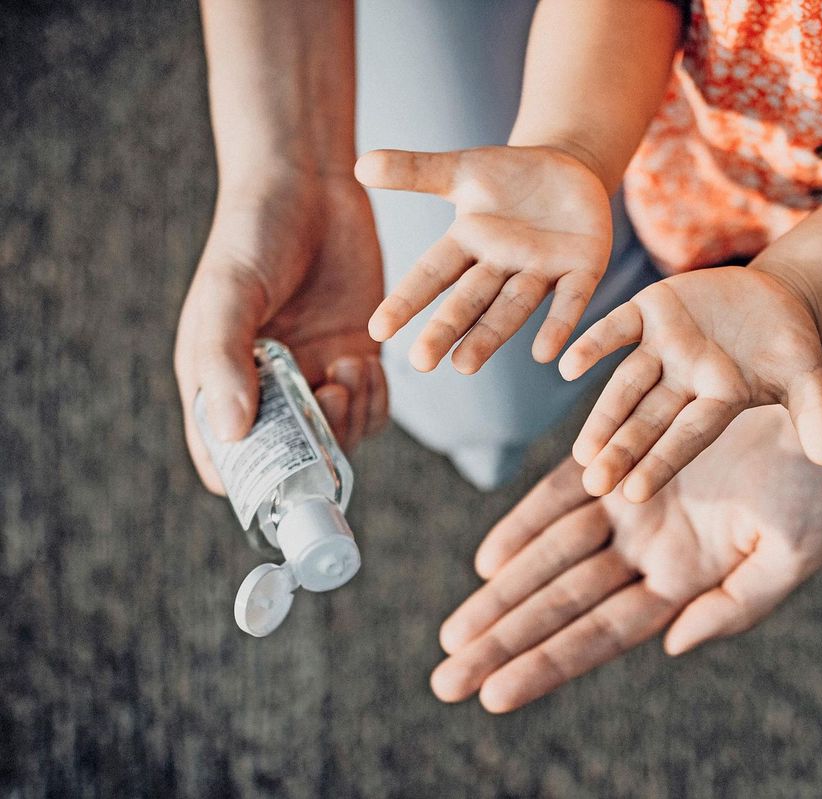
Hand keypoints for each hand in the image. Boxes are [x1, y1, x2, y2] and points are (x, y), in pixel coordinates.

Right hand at [175, 173, 386, 493]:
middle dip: (317, 446)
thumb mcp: (230, 293)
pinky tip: (367, 362)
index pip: (226, 460)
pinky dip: (375, 400)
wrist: (310, 185)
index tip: (283, 471)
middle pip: (292, 459)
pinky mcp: (354, 357)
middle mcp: (265, 389)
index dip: (250, 482)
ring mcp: (313, 376)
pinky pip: (370, 408)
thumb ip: (227, 361)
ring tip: (349, 368)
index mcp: (217, 381)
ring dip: (352, 419)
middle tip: (331, 397)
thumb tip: (230, 435)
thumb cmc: (253, 233)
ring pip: (339, 439)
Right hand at [355, 145, 611, 373]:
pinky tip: (545, 354)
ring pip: (512, 308)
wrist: (570, 170)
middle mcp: (501, 265)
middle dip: (446, 329)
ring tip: (465, 365)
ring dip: (490, 337)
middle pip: (469, 300)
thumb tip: (360, 165)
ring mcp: (542, 271)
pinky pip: (569, 301)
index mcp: (469, 244)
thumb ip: (415, 171)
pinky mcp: (582, 269)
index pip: (432, 274)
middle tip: (422, 363)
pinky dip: (558, 325)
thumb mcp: (462, 170)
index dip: (407, 299)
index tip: (378, 330)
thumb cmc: (510, 177)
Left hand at [430, 405, 821, 712]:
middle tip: (447, 679)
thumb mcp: (793, 554)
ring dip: (501, 593)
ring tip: (454, 634)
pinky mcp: (616, 454)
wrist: (810, 404)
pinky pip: (559, 494)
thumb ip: (736, 606)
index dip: (548, 663)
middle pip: (561, 605)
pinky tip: (488, 562)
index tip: (494, 694)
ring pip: (550, 557)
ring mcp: (626, 503)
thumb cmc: (813, 482)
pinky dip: (523, 525)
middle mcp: (645, 551)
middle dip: (505, 642)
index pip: (602, 634)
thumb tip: (672, 646)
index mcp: (683, 582)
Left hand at [558, 267, 821, 502]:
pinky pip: (616, 329)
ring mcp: (663, 347)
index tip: (633, 493)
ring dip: (603, 414)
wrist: (776, 297)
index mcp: (718, 402)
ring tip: (580, 450)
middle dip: (622, 450)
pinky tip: (565, 366)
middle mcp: (683, 381)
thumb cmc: (792, 348)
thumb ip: (815, 415)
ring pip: (625, 384)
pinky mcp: (650, 311)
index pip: (686, 437)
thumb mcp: (809, 380)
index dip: (661, 462)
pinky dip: (593, 344)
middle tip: (592, 483)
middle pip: (648, 420)